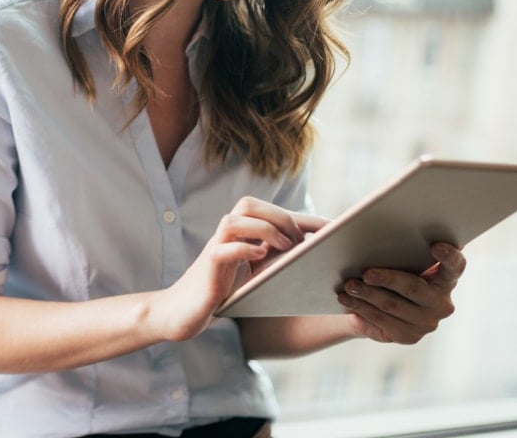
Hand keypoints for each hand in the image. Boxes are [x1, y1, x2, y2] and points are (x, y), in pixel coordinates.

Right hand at [151, 197, 327, 342]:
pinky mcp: (207, 268)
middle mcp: (227, 236)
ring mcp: (215, 249)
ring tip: (286, 246)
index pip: (273, 213)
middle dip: (281, 216)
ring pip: (235, 219)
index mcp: (241, 234)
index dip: (304, 217)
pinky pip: (223, 248)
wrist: (182, 313)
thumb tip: (314, 257)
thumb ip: (274, 262)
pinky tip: (261, 257)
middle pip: (250, 204)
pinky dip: (244, 248)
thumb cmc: (221, 293)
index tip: (334, 227)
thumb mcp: (254, 276)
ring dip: (264, 228)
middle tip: (302, 240)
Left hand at [337, 242, 465, 343]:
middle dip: (387, 278)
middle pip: (414, 287)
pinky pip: (382, 322)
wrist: (381, 303)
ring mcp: (427, 322)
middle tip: (366, 273)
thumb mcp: (399, 256)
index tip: (435, 246)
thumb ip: (398, 243)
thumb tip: (368, 226)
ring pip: (392, 305)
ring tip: (348, 285)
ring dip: (367, 294)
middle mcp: (442, 302)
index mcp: (447, 276)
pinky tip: (346, 299)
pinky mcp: (409, 336)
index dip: (449, 256)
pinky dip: (361, 308)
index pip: (456, 265)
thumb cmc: (393, 267)